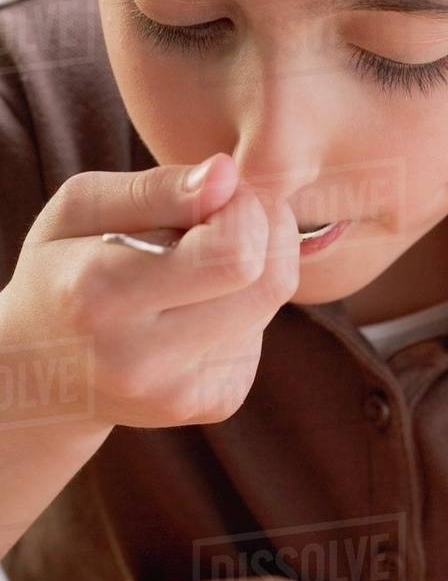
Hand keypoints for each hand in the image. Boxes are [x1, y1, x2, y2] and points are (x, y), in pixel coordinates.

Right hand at [1, 151, 299, 428]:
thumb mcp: (80, 210)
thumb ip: (156, 189)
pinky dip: (243, 308)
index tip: (220, 196)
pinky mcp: (214, 404)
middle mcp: (144, 358)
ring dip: (256, 269)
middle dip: (268, 232)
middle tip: (230, 216)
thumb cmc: (62, 272)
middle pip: (270, 283)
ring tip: (200, 264)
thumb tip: (229, 176)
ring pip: (271, 306)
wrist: (42, 375)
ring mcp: (184, 392)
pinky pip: (261, 336)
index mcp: (102, 296)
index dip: (246, 210)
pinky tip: (197, 306)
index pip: (232, 253)